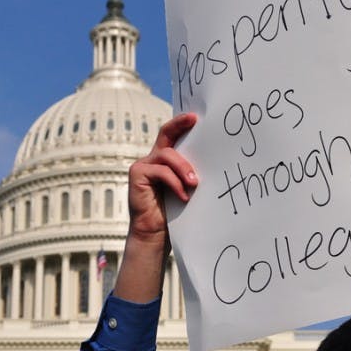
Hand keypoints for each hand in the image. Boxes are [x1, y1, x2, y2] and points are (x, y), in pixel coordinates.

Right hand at [126, 112, 197, 244]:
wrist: (155, 233)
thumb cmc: (173, 212)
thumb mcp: (185, 187)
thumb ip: (190, 172)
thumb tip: (213, 160)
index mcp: (164, 159)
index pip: (171, 135)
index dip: (180, 123)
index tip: (194, 117)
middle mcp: (152, 158)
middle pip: (166, 136)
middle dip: (180, 127)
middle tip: (195, 124)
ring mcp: (143, 166)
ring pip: (167, 156)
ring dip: (183, 168)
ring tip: (194, 183)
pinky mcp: (137, 175)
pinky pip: (160, 172)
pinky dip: (174, 183)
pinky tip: (183, 196)